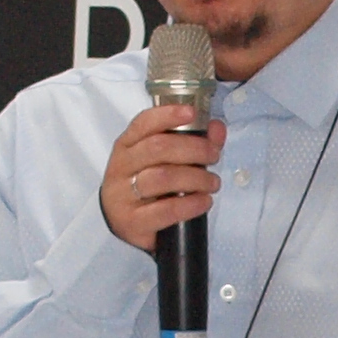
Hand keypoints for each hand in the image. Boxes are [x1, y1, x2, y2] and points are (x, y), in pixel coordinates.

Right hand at [100, 94, 223, 253]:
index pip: (144, 123)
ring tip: (213, 182)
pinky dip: (190, 204)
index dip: (168, 115)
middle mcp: (121, 167)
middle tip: (214, 155)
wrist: (127, 224)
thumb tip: (217, 128)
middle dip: (193, 148)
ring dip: (195, 178)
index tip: (192, 112)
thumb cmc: (150, 187)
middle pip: (157, 148)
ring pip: (162, 178)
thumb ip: (194, 142)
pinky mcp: (131, 222)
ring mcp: (122, 195)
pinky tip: (204, 201)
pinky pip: (165, 210)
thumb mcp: (166, 161)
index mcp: (127, 146)